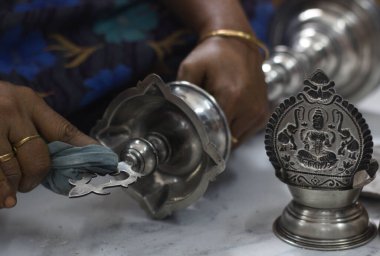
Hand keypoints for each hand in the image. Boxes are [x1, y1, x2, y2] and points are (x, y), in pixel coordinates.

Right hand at [0, 81, 96, 207]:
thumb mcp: (14, 106)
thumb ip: (36, 127)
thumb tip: (62, 158)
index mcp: (29, 101)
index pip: (64, 130)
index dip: (85, 149)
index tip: (105, 161)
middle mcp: (12, 110)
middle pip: (39, 158)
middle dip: (36, 177)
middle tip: (30, 182)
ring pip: (14, 170)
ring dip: (16, 186)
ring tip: (12, 189)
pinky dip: (0, 191)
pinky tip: (3, 197)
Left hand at [177, 37, 269, 145]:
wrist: (238, 41)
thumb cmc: (213, 54)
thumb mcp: (190, 67)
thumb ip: (182, 92)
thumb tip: (177, 114)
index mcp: (232, 97)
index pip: (216, 134)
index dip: (203, 137)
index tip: (195, 133)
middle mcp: (250, 108)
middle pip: (227, 140)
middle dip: (214, 135)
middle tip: (204, 122)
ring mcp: (259, 111)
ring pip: (238, 139)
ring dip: (226, 132)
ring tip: (217, 116)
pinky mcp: (264, 112)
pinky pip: (247, 132)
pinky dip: (237, 128)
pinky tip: (229, 113)